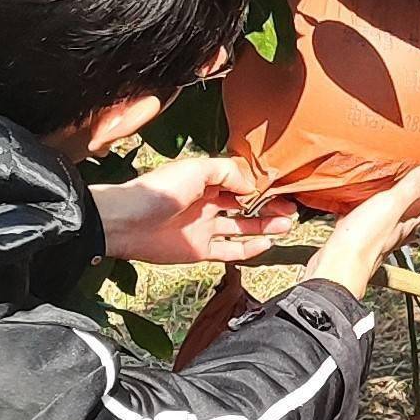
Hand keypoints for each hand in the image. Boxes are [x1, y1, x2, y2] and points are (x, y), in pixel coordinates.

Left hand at [94, 155, 296, 265]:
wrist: (129, 221)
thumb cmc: (158, 191)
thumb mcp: (197, 169)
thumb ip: (228, 173)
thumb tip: (251, 187)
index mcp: (205, 181)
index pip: (240, 182)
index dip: (260, 185)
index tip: (280, 187)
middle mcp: (207, 203)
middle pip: (245, 206)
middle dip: (268, 206)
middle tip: (290, 208)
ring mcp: (204, 227)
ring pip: (242, 227)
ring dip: (265, 225)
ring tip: (287, 224)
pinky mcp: (200, 250)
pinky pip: (230, 250)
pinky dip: (250, 248)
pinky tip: (267, 243)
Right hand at [313, 161, 419, 297]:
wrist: (336, 266)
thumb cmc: (365, 238)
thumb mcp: (392, 203)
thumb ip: (413, 186)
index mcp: (407, 221)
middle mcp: (394, 231)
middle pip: (411, 212)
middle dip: (416, 196)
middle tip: (417, 180)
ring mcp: (375, 237)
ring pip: (388, 219)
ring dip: (391, 206)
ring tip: (389, 191)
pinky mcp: (355, 239)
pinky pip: (363, 222)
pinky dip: (363, 212)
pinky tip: (356, 207)